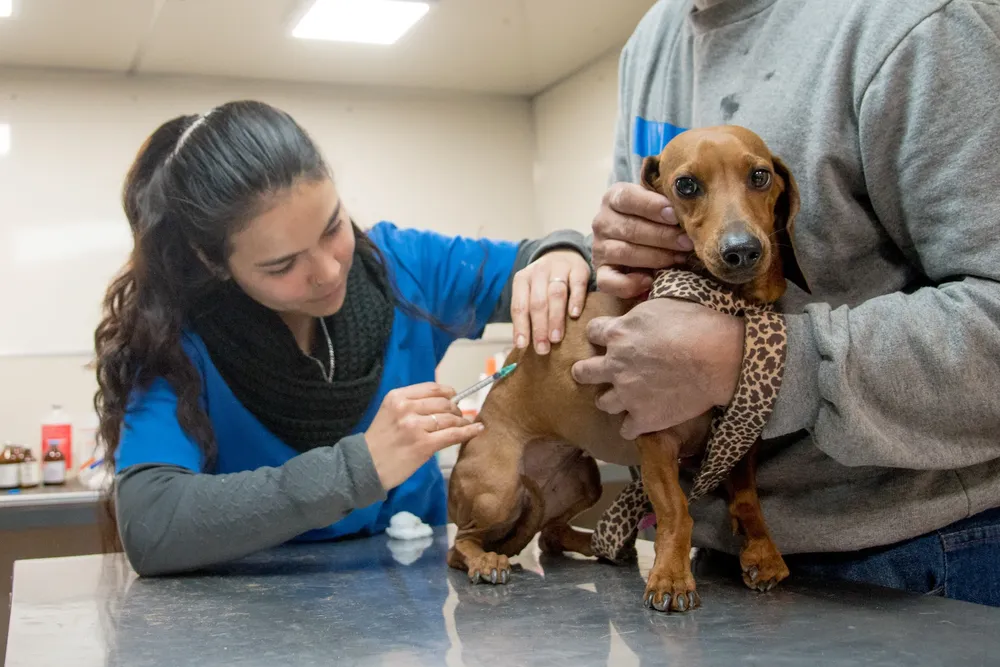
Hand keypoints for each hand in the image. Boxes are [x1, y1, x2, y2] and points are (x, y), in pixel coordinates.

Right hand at [365, 383, 483, 489]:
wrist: (364, 468)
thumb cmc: (378, 443)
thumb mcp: (389, 414)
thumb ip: (411, 406)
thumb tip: (442, 404)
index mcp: (397, 397)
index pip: (431, 388)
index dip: (447, 392)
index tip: (454, 397)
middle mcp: (406, 408)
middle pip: (443, 403)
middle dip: (455, 409)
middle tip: (459, 416)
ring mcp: (415, 426)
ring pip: (450, 418)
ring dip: (462, 421)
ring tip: (466, 425)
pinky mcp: (424, 445)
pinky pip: (453, 434)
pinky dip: (468, 431)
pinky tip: (477, 430)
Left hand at [511, 249, 590, 354]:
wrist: (564, 255)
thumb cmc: (545, 284)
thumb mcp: (531, 294)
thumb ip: (527, 315)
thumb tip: (521, 346)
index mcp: (522, 279)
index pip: (519, 305)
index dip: (520, 326)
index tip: (522, 346)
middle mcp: (538, 272)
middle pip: (537, 302)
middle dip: (539, 327)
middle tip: (543, 348)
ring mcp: (559, 268)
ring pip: (555, 293)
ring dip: (555, 318)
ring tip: (556, 339)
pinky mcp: (578, 268)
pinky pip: (577, 284)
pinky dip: (576, 300)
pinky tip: (574, 315)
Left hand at [570, 299, 743, 439]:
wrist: (718, 356)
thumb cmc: (695, 323)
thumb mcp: (659, 305)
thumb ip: (637, 316)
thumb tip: (633, 317)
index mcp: (618, 334)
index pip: (592, 332)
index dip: (599, 335)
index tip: (607, 338)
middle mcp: (615, 365)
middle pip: (583, 372)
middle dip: (586, 372)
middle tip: (594, 373)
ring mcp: (627, 394)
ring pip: (602, 403)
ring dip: (611, 400)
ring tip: (622, 398)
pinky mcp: (644, 418)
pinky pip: (626, 429)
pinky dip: (632, 425)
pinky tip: (641, 421)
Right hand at [592, 182, 693, 298]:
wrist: (636, 243)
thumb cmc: (653, 220)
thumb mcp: (658, 205)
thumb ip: (668, 203)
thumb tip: (688, 205)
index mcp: (614, 198)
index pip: (628, 198)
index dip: (652, 206)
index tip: (675, 216)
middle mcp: (602, 221)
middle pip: (630, 228)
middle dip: (662, 236)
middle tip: (687, 242)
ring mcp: (599, 248)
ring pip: (624, 252)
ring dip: (655, 257)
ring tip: (678, 259)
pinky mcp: (600, 272)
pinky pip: (607, 281)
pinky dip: (629, 284)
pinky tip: (649, 281)